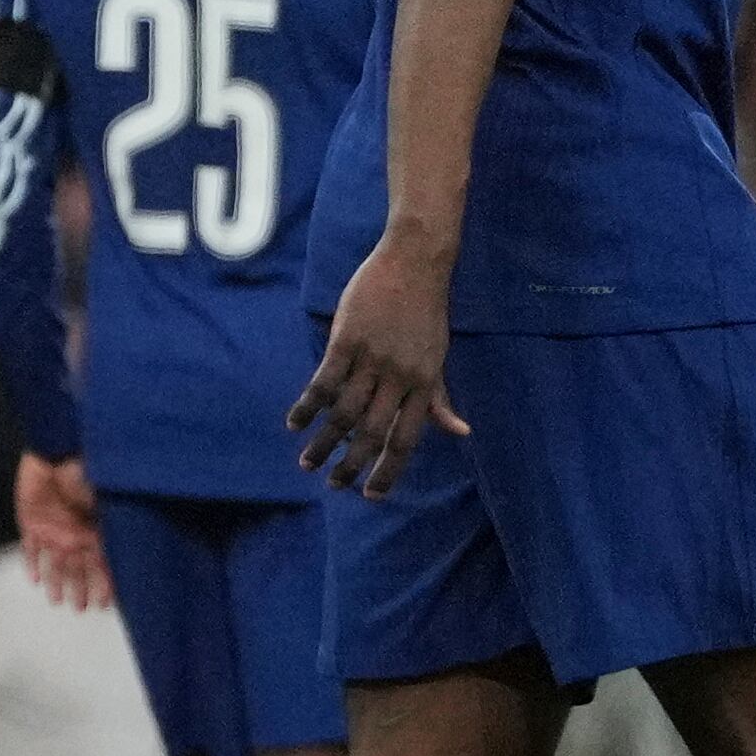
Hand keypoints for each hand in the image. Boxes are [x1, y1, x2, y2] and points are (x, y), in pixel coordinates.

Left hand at [14, 454, 108, 608]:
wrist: (54, 453)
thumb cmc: (84, 472)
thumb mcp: (105, 501)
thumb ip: (109, 527)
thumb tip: (121, 552)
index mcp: (93, 532)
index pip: (101, 565)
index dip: (104, 584)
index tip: (106, 602)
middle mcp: (73, 536)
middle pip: (77, 570)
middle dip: (80, 590)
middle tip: (82, 609)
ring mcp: (51, 531)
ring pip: (54, 565)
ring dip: (57, 584)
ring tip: (59, 602)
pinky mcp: (31, 523)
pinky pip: (30, 550)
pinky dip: (31, 565)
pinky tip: (34, 581)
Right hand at [289, 233, 466, 496]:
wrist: (415, 261)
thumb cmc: (427, 310)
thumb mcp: (437, 356)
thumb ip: (439, 397)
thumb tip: (460, 432)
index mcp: (425, 383)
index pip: (407, 440)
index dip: (389, 471)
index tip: (371, 495)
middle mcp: (400, 376)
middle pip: (372, 433)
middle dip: (350, 465)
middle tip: (332, 485)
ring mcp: (372, 357)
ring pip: (343, 413)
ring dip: (323, 442)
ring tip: (306, 463)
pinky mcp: (347, 339)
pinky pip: (323, 381)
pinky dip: (307, 406)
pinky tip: (294, 423)